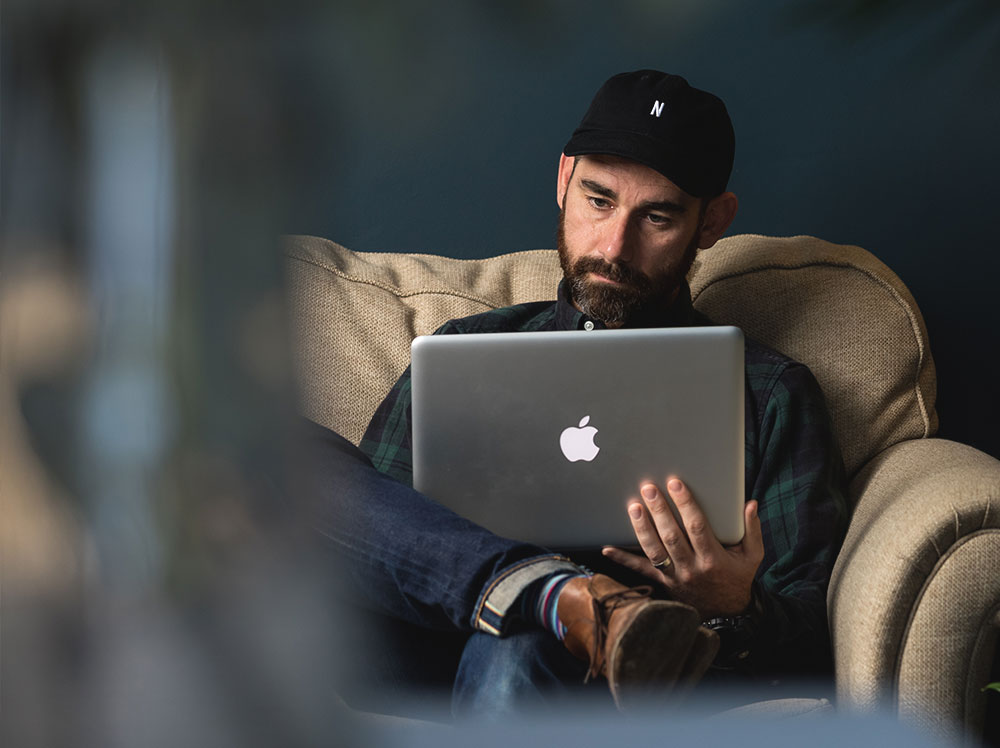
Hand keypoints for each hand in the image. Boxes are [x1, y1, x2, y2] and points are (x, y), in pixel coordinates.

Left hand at [601, 477, 763, 617]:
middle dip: (659, 510)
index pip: (697, 527)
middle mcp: (692, 568)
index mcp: (714, 558)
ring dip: (642, 528)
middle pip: (672, 536)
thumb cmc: (738, 577)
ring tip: (633, 506)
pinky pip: (641, 570)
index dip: (685, 504)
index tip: (675, 483)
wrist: (728, 611)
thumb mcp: (752, 556)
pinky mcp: (663, 582)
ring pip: (655, 550)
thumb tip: (750, 504)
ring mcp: (675, 576)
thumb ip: (752, 529)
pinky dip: (623, 559)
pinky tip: (607, 548)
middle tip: (648, 488)